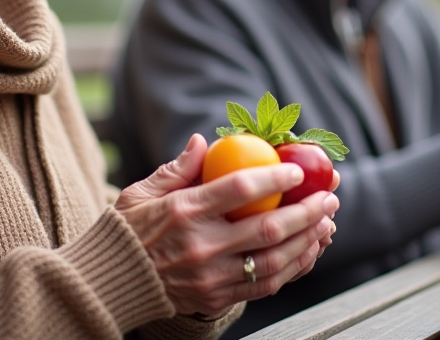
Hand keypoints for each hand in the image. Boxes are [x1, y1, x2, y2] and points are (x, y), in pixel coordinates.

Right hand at [115, 134, 339, 317]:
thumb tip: (203, 141)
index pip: (238, 190)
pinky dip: (293, 268)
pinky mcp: (216, 298)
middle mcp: (200, 245)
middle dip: (306, 211)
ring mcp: (211, 276)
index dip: (273, 178)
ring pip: (273, 261)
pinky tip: (308, 251)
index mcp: (183, 212)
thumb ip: (178, 168)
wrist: (111, 283)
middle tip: (328, 196)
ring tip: (327, 222)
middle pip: (267, 228)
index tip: (297, 169)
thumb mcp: (142, 192)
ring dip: (307, 241)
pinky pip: (265, 285)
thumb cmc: (128, 230)